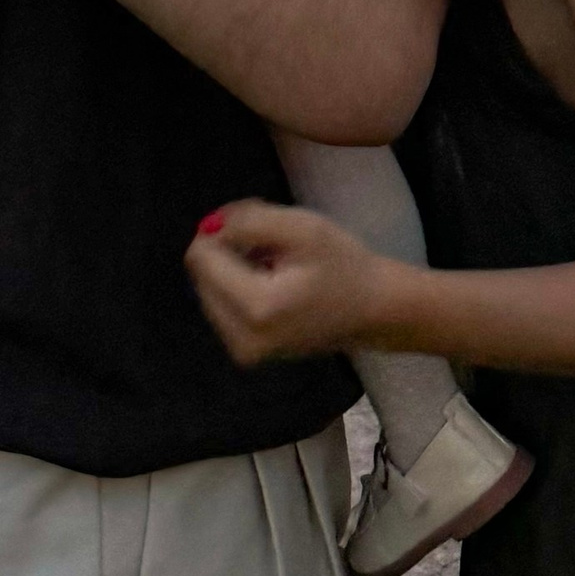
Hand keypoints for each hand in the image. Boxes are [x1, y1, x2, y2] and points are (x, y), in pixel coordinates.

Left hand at [185, 198, 397, 367]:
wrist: (373, 311)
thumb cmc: (343, 265)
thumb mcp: (302, 228)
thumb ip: (249, 221)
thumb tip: (209, 226)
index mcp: (256, 308)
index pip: (202, 259)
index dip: (221, 231)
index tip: (257, 225)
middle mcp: (241, 338)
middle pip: (201, 276)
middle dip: (228, 252)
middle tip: (271, 243)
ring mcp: (243, 352)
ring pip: (209, 291)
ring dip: (233, 270)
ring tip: (276, 264)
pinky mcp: (247, 354)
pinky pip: (222, 309)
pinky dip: (239, 289)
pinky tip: (272, 284)